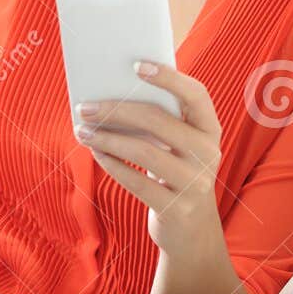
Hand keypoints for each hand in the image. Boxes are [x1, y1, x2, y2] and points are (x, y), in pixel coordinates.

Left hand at [74, 59, 225, 256]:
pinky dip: (111, 163)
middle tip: (85, 107)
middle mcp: (208, 153)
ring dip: (106, 138)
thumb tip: (112, 88)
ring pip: (143, 151)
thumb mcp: (179, 145)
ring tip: (82, 130)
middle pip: (158, 121)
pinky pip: (135, 180)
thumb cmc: (176, 170)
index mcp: (210, 129)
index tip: (135, 65)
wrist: (192, 228)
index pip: (196, 94)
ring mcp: (194, 182)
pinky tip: (95, 152)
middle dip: (116, 110)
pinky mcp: (175, 207)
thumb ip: (161, 118)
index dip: (168, 78)